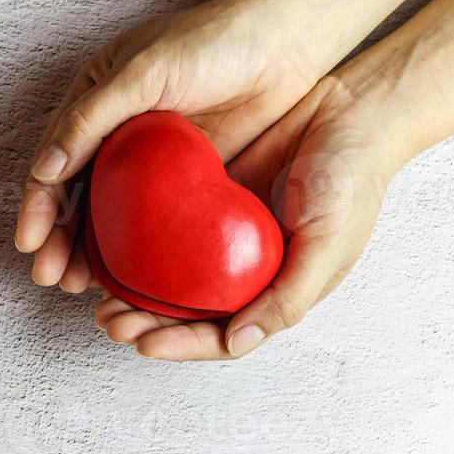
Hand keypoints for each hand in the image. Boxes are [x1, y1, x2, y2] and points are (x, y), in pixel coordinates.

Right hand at [14, 0, 324, 292]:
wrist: (285, 45)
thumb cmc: (213, 41)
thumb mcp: (142, 72)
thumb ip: (89, 119)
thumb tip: (45, 171)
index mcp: (93, 107)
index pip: (53, 164)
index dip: (38, 206)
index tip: (31, 243)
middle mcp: (114, 139)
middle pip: (74, 199)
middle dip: (57, 241)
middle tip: (51, 276)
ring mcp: (149, 165)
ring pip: (107, 217)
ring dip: (88, 253)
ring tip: (80, 285)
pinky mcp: (183, 184)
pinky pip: (149, 224)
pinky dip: (132, 251)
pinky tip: (124, 275)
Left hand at [96, 75, 402, 358]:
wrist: (352, 108)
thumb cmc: (354, 178)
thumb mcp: (330, 242)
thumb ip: (290, 295)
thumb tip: (237, 343)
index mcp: (274, 292)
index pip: (220, 336)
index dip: (181, 345)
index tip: (143, 343)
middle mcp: (243, 271)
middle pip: (185, 314)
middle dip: (145, 324)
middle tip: (109, 321)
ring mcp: (222, 237)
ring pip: (168, 278)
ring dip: (133, 293)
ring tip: (99, 297)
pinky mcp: (205, 200)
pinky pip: (164, 230)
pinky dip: (138, 246)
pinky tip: (109, 248)